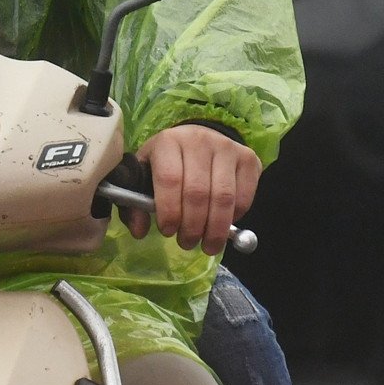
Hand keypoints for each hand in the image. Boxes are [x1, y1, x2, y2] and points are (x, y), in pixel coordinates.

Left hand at [124, 125, 260, 254]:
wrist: (198, 140)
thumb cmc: (168, 163)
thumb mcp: (145, 176)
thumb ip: (135, 204)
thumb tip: (139, 231)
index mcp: (167, 142)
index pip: (170, 179)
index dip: (170, 210)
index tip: (168, 231)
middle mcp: (198, 140)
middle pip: (198, 192)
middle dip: (192, 226)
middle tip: (187, 243)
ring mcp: (226, 147)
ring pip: (224, 197)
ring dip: (215, 229)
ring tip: (207, 244)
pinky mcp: (248, 158)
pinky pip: (244, 197)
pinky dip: (235, 218)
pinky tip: (224, 224)